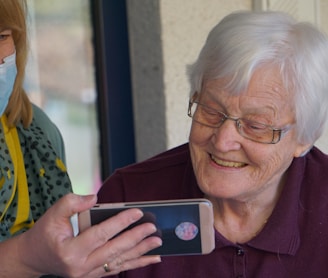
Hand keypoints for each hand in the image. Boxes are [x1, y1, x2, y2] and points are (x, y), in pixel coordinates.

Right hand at [16, 193, 161, 276]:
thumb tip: (94, 197)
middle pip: (114, 250)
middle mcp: (80, 266)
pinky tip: (150, 258)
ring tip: (157, 243)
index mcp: (70, 250)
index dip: (120, 222)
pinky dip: (135, 263)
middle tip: (152, 228)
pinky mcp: (94, 275)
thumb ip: (72, 202)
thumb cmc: (45, 234)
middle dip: (136, 238)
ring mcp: (88, 274)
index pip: (101, 234)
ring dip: (140, 252)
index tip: (137, 212)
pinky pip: (117, 268)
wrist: (34, 258)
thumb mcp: (52, 214)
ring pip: (119, 261)